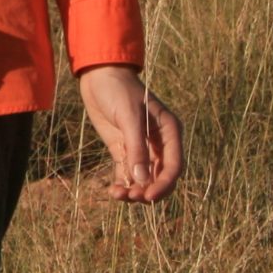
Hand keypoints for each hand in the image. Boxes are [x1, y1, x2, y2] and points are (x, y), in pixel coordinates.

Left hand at [77, 64, 183, 203]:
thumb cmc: (119, 90)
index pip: (174, 166)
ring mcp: (141, 148)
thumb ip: (136, 148)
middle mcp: (159, 144)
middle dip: (148, 191)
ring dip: (134, 190)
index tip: (149, 196)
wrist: (98, 76)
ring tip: (118, 195)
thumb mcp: (129, 117)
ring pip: (144, 179)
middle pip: (160, 177)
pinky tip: (113, 191)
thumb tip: (142, 180)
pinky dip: (123, 184)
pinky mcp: (123, 150)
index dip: (164, 184)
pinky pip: (127, 173)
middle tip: (132, 197)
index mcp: (170, 133)